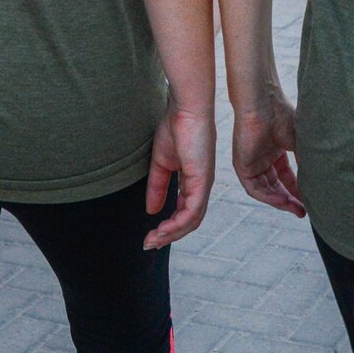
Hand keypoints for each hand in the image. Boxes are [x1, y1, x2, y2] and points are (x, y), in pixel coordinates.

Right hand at [145, 102, 213, 249]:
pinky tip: (163, 229)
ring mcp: (203, 184)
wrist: (186, 109)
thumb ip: (157, 186)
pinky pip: (192, 211)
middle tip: (150, 243)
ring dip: (171, 233)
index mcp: (193, 181)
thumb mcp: (161, 163)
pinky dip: (177, 224)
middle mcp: (201, 186)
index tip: (151, 234)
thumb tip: (151, 209)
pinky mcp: (202, 181)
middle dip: (169, 235)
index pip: (185, 211)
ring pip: (191, 220)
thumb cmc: (176, 127)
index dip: (169, 225)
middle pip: (189, 221)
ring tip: (153, 239)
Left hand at [231, 89, 303, 217]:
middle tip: (303, 211)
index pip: (286, 177)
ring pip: (266, 190)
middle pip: (276, 186)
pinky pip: (254, 188)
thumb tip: (319, 182)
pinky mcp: (242, 165)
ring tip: (296, 209)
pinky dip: (268, 197)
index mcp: (276, 150)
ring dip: (280, 201)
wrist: (264, 103)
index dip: (298, 190)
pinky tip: (282, 201)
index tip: (310, 202)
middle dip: (290, 200)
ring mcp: (252, 162)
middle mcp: (263, 158)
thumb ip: (306, 162)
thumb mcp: (300, 143)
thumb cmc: (282, 115)